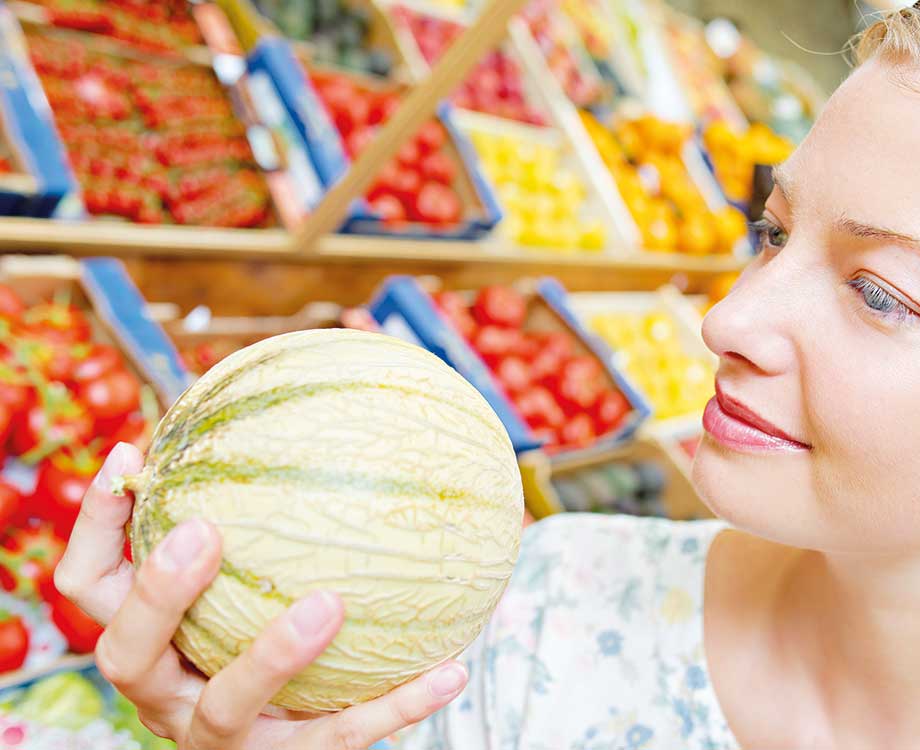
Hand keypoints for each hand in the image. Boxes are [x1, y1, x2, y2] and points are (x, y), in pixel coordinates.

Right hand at [55, 443, 468, 749]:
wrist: (297, 741)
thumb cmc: (259, 632)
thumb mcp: (238, 581)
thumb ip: (251, 514)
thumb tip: (300, 395)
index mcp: (145, 639)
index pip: (88, 584)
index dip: (96, 526)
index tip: (130, 457)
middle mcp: (165, 693)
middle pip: (128, 650)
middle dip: (160, 591)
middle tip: (203, 531)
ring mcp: (219, 738)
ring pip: (227, 706)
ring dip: (273, 655)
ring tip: (328, 606)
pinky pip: (341, 736)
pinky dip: (397, 705)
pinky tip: (452, 669)